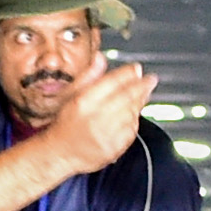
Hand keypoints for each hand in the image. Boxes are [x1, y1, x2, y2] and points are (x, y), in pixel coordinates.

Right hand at [36, 57, 152, 176]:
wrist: (59, 153)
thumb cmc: (65, 123)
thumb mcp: (71, 95)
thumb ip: (89, 76)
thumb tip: (100, 58)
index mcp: (83, 102)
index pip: (111, 82)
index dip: (128, 73)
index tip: (137, 68)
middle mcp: (94, 117)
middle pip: (126, 97)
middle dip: (142, 86)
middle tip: (150, 79)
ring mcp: (104, 134)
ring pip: (131, 113)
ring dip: (140, 103)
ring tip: (143, 95)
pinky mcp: (112, 148)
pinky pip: (131, 131)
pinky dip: (135, 122)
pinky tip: (133, 115)